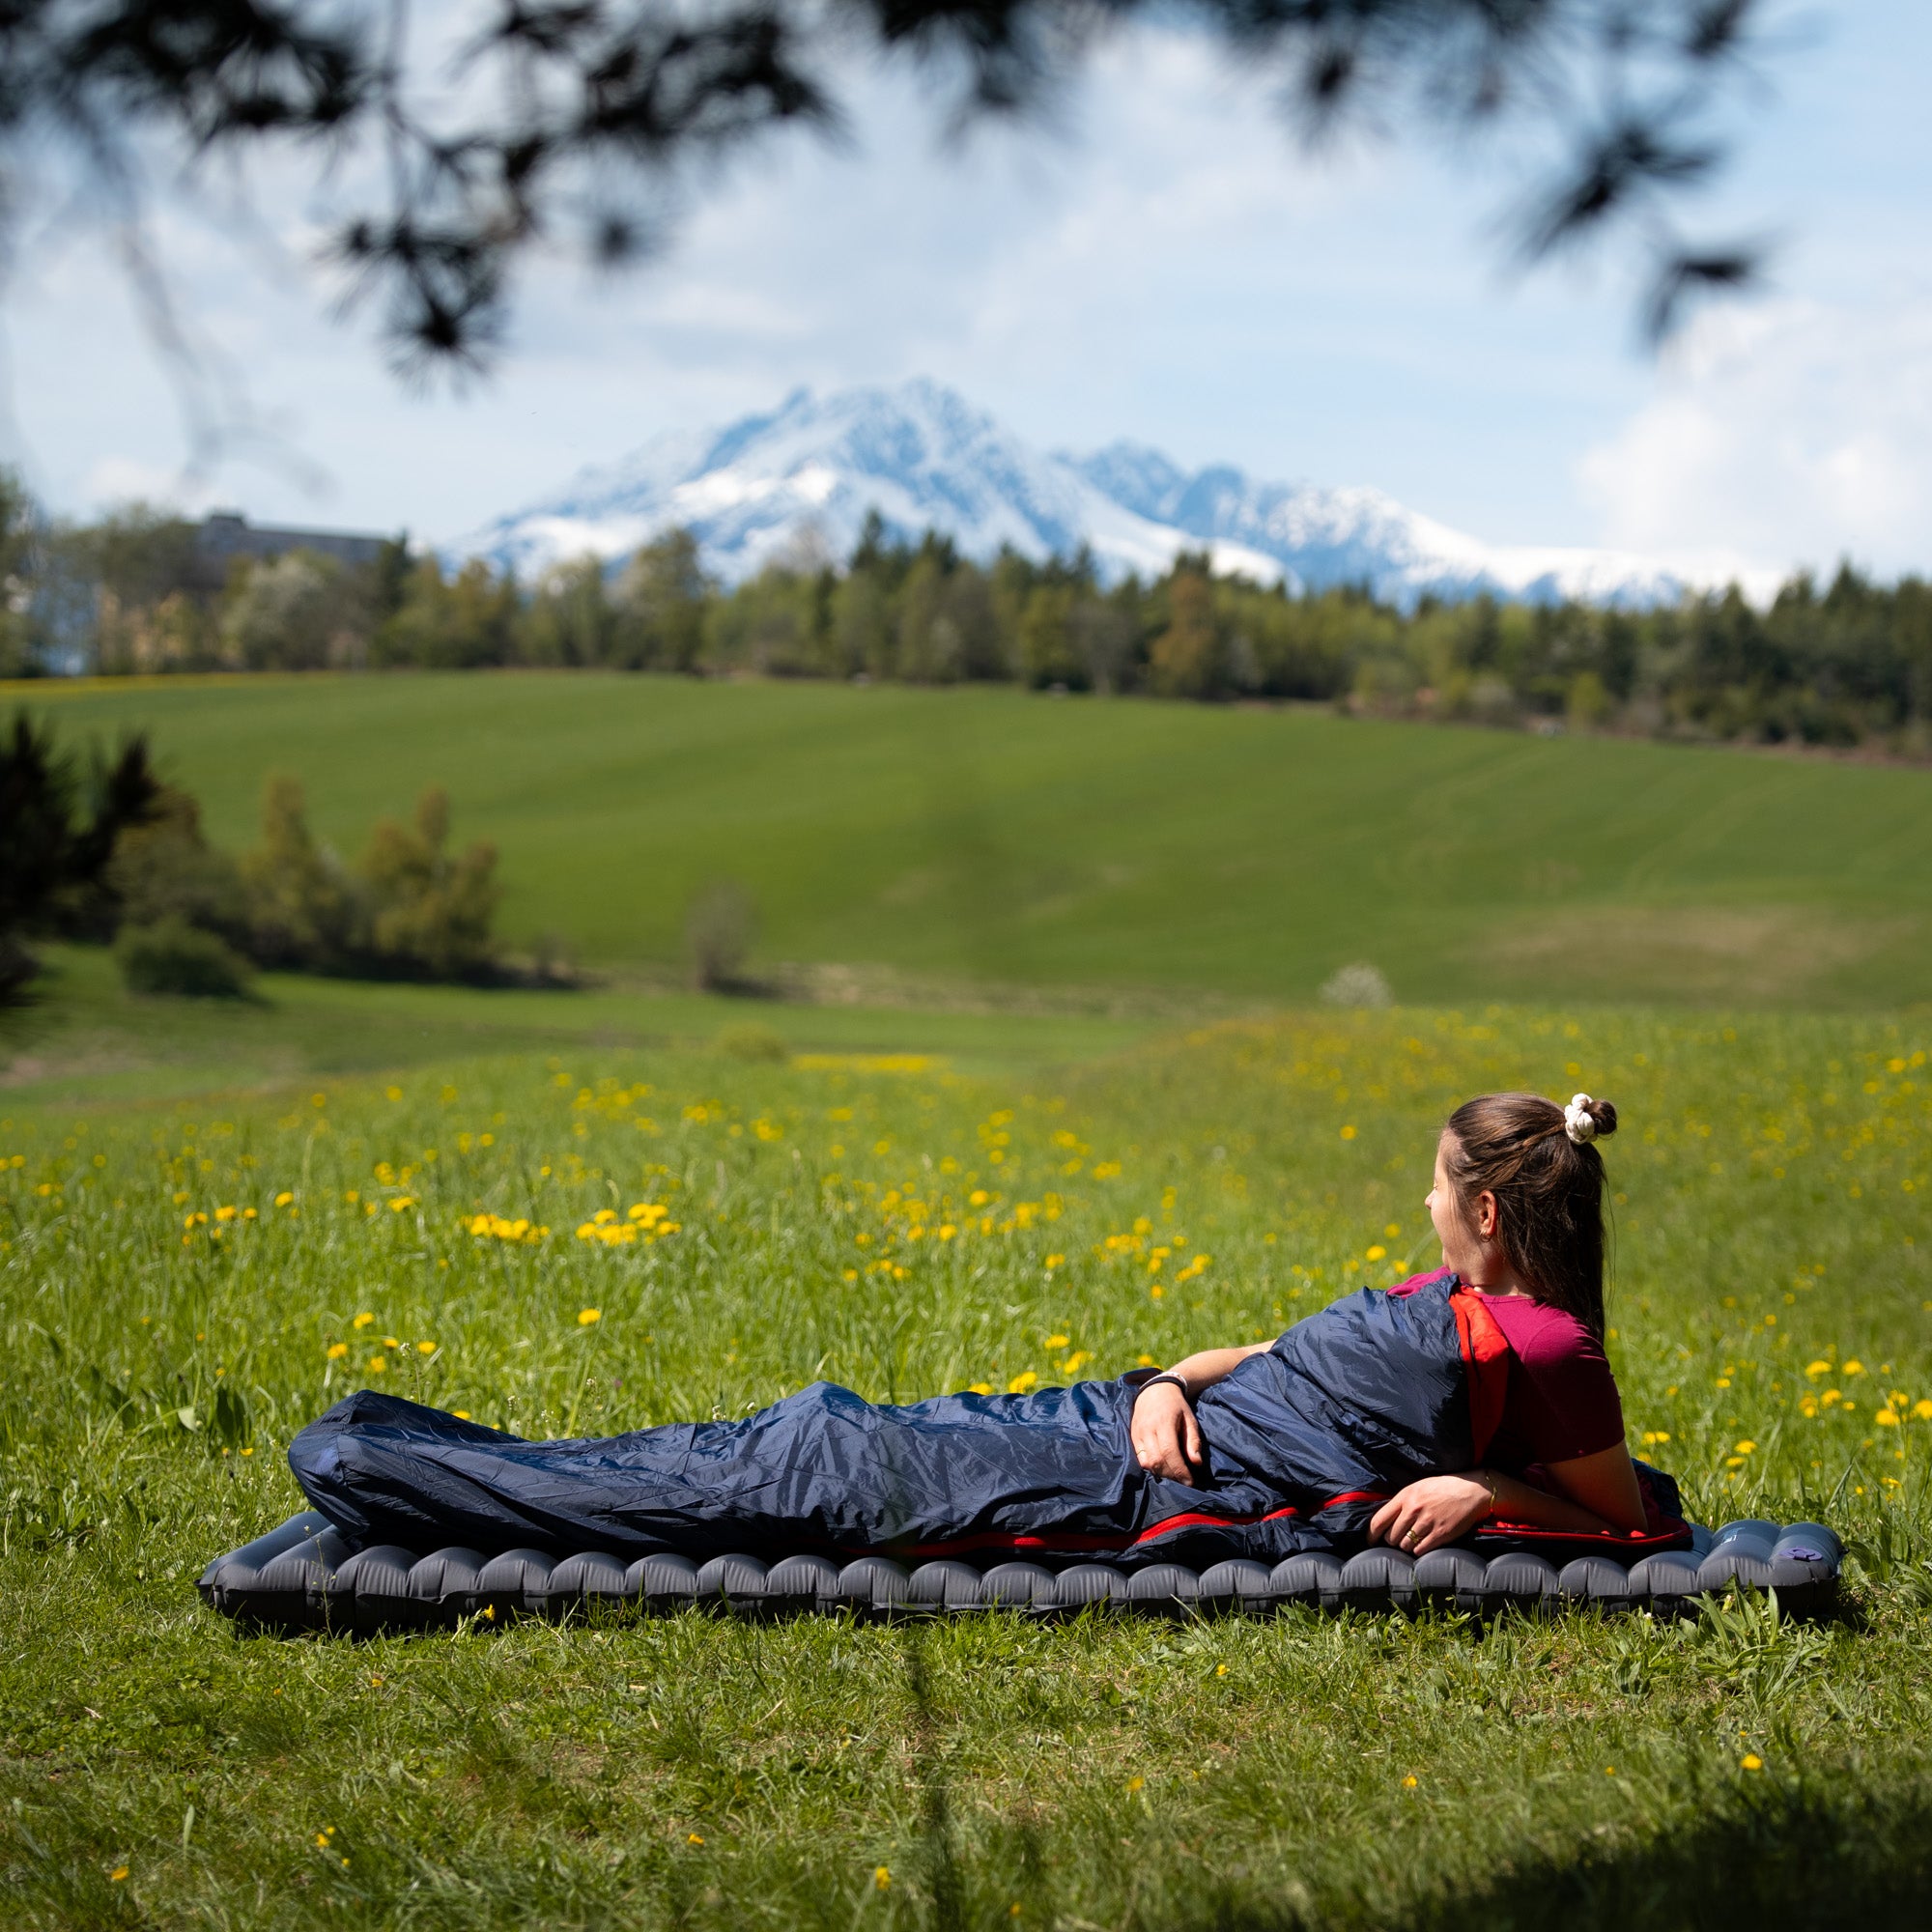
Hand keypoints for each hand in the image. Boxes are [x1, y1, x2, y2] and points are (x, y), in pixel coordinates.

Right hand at [1130, 1382, 1202, 1485]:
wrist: (1155, 1390)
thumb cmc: (1176, 1406)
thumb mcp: (1190, 1419)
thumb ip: (1193, 1441)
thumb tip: (1196, 1463)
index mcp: (1164, 1422)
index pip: (1169, 1452)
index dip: (1179, 1470)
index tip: (1190, 1482)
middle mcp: (1147, 1429)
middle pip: (1157, 1460)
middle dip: (1171, 1475)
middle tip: (1183, 1479)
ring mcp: (1137, 1433)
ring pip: (1146, 1462)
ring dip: (1161, 1473)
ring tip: (1173, 1474)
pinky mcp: (1132, 1437)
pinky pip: (1140, 1459)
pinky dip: (1151, 1467)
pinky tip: (1162, 1467)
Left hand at [1368, 1475, 1491, 1556]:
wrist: (1470, 1491)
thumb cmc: (1442, 1488)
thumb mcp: (1418, 1487)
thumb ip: (1402, 1501)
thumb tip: (1386, 1518)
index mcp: (1405, 1496)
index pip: (1379, 1520)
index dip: (1372, 1534)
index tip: (1370, 1541)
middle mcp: (1414, 1510)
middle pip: (1391, 1536)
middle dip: (1392, 1540)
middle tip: (1398, 1539)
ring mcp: (1427, 1523)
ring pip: (1405, 1545)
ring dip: (1406, 1546)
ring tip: (1413, 1540)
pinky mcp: (1440, 1534)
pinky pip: (1420, 1550)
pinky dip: (1418, 1550)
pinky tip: (1423, 1544)